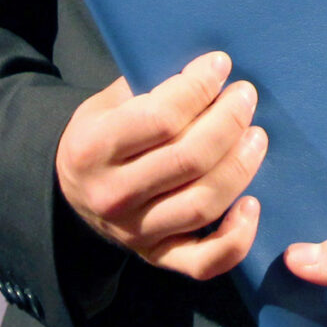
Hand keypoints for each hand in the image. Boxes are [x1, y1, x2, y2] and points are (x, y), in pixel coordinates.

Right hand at [56, 50, 266, 279]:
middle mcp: (113, 195)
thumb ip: (149, 87)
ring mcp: (135, 232)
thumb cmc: (101, 136)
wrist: (70, 192)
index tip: (221, 65)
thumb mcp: (107, 103)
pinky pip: (204, 262)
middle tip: (245, 96)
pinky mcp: (157, 257)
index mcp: (95, 148)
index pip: (161, 118)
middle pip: (189, 159)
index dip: (199, 87)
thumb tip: (208, 70)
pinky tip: (252, 204)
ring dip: (240, 166)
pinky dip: (235, 239)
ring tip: (256, 136)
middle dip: (228, 121)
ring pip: (203, 204)